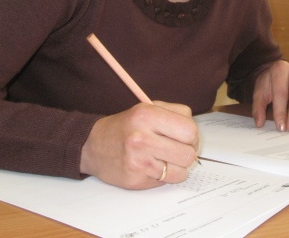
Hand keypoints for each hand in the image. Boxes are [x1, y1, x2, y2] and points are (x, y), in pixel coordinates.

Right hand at [79, 101, 198, 189]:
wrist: (92, 145)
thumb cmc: (125, 126)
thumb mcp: (147, 108)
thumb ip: (174, 114)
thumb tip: (195, 133)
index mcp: (147, 115)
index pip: (190, 130)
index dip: (192, 135)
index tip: (185, 137)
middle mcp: (142, 138)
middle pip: (189, 154)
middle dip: (186, 152)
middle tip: (176, 148)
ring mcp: (139, 161)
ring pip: (181, 171)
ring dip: (176, 166)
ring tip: (163, 158)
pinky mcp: (136, 180)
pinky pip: (167, 181)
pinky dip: (164, 175)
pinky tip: (152, 166)